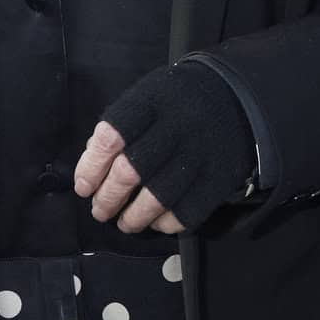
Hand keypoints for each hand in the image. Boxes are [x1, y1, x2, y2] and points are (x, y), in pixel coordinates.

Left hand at [73, 63, 255, 236]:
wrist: (236, 97)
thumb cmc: (178, 100)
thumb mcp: (147, 96)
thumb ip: (119, 128)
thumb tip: (91, 167)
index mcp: (151, 103)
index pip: (110, 138)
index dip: (91, 168)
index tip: (83, 188)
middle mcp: (175, 127)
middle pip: (130, 172)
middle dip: (108, 198)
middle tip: (100, 210)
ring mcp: (199, 154)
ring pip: (157, 198)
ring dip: (133, 218)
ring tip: (124, 222)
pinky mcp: (218, 177)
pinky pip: (188, 211)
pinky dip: (166, 223)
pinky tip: (156, 222)